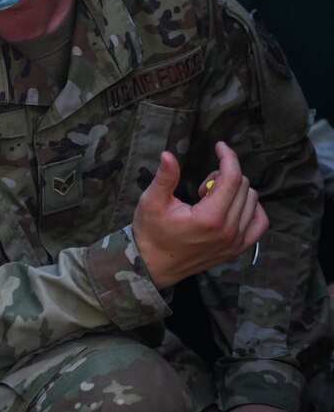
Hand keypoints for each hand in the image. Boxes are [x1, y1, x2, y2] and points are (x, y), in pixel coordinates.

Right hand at [132, 141, 267, 288]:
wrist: (153, 265)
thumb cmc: (151, 232)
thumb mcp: (152, 202)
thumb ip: (165, 178)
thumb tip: (168, 155)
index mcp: (209, 218)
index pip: (231, 178)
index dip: (227, 157)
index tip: (219, 146)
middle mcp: (228, 231)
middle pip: (243, 187)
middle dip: (224, 175)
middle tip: (201, 186)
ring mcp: (236, 242)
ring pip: (252, 201)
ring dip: (235, 191)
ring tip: (211, 199)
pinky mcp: (238, 249)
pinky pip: (259, 222)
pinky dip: (251, 208)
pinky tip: (233, 205)